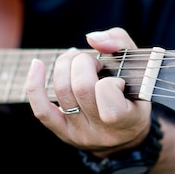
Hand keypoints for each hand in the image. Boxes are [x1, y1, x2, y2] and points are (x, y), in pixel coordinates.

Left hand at [26, 27, 151, 155]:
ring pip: (62, 92)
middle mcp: (103, 132)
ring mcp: (81, 134)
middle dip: (84, 63)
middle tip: (93, 63)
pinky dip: (35, 85)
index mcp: (128, 120)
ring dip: (65, 66)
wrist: (124, 132)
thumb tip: (91, 39)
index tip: (117, 81)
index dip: (109, 80)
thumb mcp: (139, 66)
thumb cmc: (133, 92)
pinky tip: (37, 66)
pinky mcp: (63, 133)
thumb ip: (119, 42)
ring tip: (76, 62)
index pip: (108, 94)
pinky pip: (42, 110)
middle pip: (81, 88)